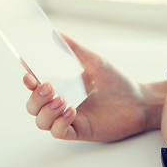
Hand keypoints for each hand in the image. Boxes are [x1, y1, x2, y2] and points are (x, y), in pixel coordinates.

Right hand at [23, 34, 166, 141]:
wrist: (139, 101)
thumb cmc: (118, 82)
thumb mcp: (95, 62)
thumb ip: (75, 50)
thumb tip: (56, 33)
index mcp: (63, 87)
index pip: (36, 86)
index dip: (28, 80)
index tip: (28, 70)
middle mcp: (63, 104)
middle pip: (33, 107)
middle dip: (35, 97)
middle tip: (49, 86)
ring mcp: (70, 119)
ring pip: (41, 122)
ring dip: (46, 110)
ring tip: (62, 99)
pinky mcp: (80, 131)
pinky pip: (58, 133)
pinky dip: (60, 123)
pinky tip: (71, 111)